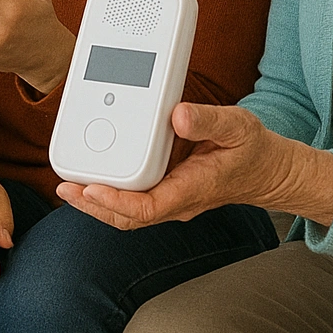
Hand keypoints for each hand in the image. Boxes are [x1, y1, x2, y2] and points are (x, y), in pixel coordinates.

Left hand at [56, 102, 332, 229]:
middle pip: (127, 216)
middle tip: (65, 187)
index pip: (147, 208)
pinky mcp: (167, 191)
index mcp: (192, 188)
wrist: (268, 172)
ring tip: (68, 185)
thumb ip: (207, 120)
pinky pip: (133, 199)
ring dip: (96, 201)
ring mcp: (171, 199)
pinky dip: (109, 191)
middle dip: (93, 205)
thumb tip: (176, 115)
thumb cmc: (253, 150)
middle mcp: (177, 200)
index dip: (115, 201)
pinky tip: (92, 176)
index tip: (90, 188)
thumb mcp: (237, 125)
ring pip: (127, 212)